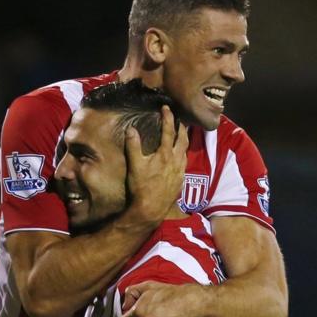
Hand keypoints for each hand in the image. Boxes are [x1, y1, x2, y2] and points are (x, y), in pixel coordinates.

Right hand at [124, 105, 188, 223]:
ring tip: (180, 135)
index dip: (168, 118)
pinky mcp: (181, 180)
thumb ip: (133, 146)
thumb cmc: (141, 187)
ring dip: (183, 140)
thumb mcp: (134, 165)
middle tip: (179, 120)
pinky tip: (178, 157)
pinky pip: (184, 162)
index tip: (166, 108)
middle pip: (182, 139)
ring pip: (185, 151)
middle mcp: (176, 160)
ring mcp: (180, 170)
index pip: (168, 131)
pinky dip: (182, 154)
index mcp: (164, 154)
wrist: (151, 208)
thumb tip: (131, 129)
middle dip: (181, 127)